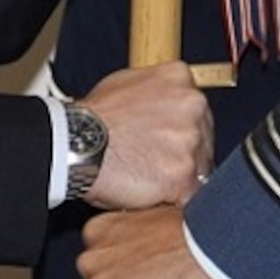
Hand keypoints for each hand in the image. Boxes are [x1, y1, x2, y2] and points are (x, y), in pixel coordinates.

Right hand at [76, 61, 213, 209]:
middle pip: (205, 138)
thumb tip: (167, 101)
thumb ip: (157, 91)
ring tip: (150, 180)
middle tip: (156, 165)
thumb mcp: (126, 83)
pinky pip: (191, 195)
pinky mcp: (183, 175)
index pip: (198, 109)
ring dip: (181, 178)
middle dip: (186, 154)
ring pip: (201, 168)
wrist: (74, 143)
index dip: (183, 131)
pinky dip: (175, 200)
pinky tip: (153, 195)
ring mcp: (190, 140)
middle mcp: (192, 104)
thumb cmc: (93, 117)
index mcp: (180, 78)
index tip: (169, 142)